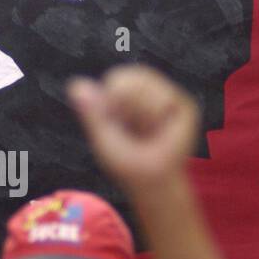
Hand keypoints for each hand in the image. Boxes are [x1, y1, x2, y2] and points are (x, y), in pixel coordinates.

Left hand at [68, 65, 199, 189]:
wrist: (153, 180)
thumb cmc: (127, 163)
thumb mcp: (103, 138)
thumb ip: (92, 112)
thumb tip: (75, 84)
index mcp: (122, 97)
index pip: (118, 78)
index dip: (114, 100)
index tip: (118, 122)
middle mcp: (144, 92)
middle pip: (132, 78)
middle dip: (128, 107)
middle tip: (134, 130)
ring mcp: (165, 96)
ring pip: (148, 87)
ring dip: (143, 114)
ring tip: (148, 131)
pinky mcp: (183, 106)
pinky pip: (165, 100)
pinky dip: (157, 118)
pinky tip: (161, 130)